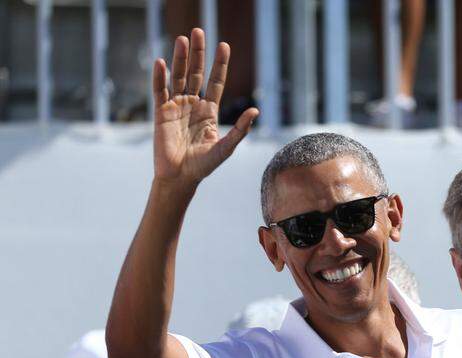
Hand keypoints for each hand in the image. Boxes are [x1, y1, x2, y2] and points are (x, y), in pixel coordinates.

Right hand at [151, 28, 257, 185]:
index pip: (215, 81)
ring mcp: (176, 107)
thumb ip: (240, 129)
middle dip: (198, 53)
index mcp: (209, 111)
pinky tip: (161, 62)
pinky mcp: (161, 113)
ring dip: (180, 58)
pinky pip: (159, 91)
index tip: (224, 45)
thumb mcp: (225, 148)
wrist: (180, 178)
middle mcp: (193, 104)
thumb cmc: (203, 166)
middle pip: (196, 73)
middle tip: (198, 31)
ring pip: (179, 77)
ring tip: (182, 39)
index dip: (219, 64)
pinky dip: (160, 77)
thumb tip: (255, 111)